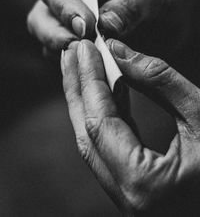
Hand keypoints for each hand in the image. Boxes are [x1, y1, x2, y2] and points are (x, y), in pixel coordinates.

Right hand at [28, 0, 199, 57]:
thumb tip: (105, 27)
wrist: (170, 10)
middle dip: (55, 35)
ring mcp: (69, 22)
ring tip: (91, 61)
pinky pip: (68, 58)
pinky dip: (78, 65)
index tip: (86, 27)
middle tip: (79, 48)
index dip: (65, 7)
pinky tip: (96, 69)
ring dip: (66, 53)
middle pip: (41, 17)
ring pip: (49, 41)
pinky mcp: (79, 43)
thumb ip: (128, 8)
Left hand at [61, 39, 199, 215]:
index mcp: (143, 183)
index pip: (100, 122)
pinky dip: (106, 115)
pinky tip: (105, 92)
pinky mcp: (135, 187)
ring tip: (82, 68)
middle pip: (88, 132)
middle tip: (71, 54)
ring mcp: (129, 195)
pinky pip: (110, 146)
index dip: (90, 79)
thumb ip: (158, 81)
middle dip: (78, 88)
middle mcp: (128, 196)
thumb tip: (120, 52)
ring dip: (88, 101)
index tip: (84, 48)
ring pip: (95, 141)